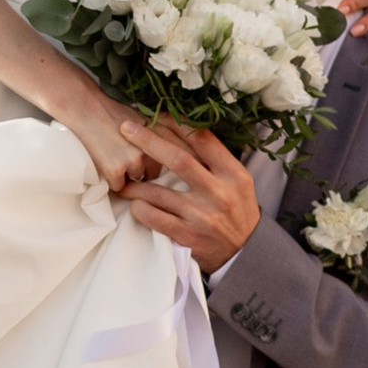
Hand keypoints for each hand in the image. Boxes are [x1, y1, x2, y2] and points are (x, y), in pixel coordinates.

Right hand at [49, 78, 166, 195]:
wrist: (85, 109)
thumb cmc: (112, 113)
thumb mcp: (143, 119)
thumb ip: (158, 136)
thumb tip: (168, 152)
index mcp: (161, 136)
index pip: (175, 159)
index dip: (166, 165)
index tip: (161, 166)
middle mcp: (152, 149)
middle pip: (154, 174)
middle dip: (142, 171)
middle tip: (126, 158)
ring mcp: (133, 160)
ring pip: (136, 182)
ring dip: (126, 176)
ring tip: (113, 158)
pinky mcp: (115, 170)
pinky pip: (118, 187)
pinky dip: (111, 181)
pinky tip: (104, 164)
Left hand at [122, 121, 260, 274]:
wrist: (246, 252)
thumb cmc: (237, 210)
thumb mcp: (238, 181)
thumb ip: (216, 160)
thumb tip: (183, 129)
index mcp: (233, 174)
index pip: (203, 140)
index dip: (177, 123)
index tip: (158, 115)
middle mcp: (218, 193)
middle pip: (178, 159)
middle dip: (148, 140)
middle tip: (126, 128)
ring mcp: (201, 217)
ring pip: (158, 192)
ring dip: (135, 183)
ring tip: (121, 178)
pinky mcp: (187, 237)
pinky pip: (153, 218)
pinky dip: (139, 208)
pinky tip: (135, 204)